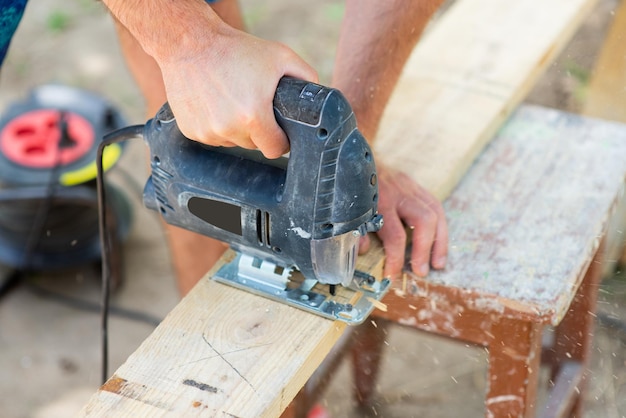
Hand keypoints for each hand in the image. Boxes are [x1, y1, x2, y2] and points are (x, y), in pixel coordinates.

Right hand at [157, 26, 317, 158]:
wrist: (188, 43)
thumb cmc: (234, 49)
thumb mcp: (280, 57)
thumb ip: (306, 77)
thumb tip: (316, 98)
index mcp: (252, 117)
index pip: (275, 150)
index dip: (281, 141)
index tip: (280, 131)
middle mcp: (228, 129)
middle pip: (254, 145)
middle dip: (258, 131)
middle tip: (254, 106)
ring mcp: (208, 133)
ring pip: (233, 142)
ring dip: (237, 129)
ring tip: (233, 101)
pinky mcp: (192, 131)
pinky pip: (213, 137)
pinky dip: (217, 126)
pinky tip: (216, 104)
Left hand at [360, 163, 447, 279]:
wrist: (357, 155)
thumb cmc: (353, 186)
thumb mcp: (348, 208)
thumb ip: (355, 229)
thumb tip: (363, 252)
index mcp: (380, 201)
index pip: (394, 235)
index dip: (395, 258)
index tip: (393, 275)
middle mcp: (400, 193)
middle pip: (423, 220)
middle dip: (425, 248)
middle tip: (422, 271)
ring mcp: (411, 188)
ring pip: (435, 212)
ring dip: (440, 240)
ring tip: (438, 262)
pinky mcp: (416, 186)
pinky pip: (435, 205)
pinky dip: (440, 226)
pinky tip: (439, 242)